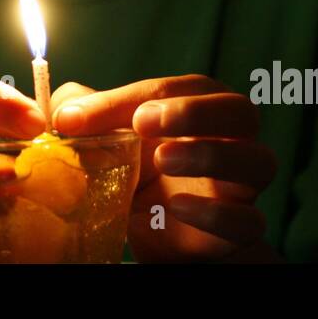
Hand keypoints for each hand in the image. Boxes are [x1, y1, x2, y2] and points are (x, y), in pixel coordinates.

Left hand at [50, 75, 278, 261]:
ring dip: (211, 155)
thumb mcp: (107, 137)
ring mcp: (242, 185)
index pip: (180, 88)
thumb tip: (60, 110)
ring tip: (162, 159)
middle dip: (194, 112)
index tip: (78, 117)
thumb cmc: (136, 169)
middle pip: (240, 111)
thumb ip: (86, 114)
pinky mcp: (240, 229)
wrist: (156, 230)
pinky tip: (177, 208)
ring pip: (258, 161)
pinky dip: (215, 213)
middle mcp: (232, 138)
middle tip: (143, 123)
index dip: (129, 98)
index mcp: (202, 105)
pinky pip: (247, 219)